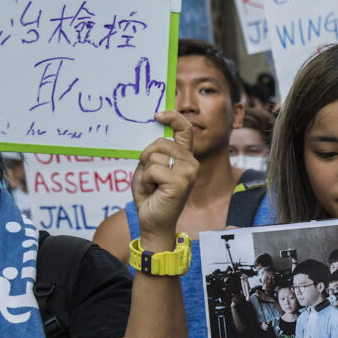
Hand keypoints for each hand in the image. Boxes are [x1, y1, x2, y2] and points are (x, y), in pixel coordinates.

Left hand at [133, 111, 197, 251]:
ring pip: (155, 156)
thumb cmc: (151, 196)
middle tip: (147, 175)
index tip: (157, 115)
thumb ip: (154, 153)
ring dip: (145, 172)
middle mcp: (191, 163)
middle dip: (146, 156)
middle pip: (161, 142)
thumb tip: (152, 133)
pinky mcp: (180, 182)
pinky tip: (151, 191)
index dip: (173, 117)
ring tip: (150, 186)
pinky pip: (153, 169)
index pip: (185, 130)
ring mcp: (188, 172)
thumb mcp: (150, 169)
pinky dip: (146, 181)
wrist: (153, 223)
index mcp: (185, 158)